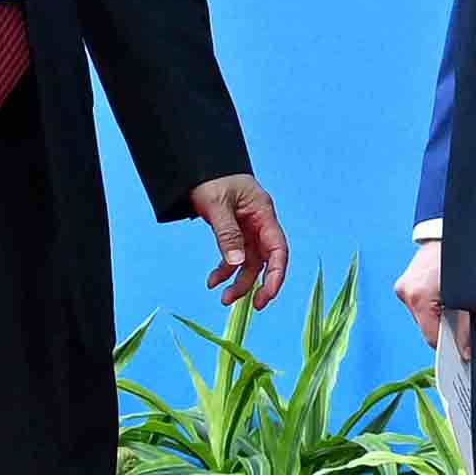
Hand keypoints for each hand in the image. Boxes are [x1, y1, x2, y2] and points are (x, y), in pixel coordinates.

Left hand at [185, 173, 288, 309]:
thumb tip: (236, 263)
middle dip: (260, 284)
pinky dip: (224, 271)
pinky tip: (212, 281)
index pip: (278, 249)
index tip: (268, 294)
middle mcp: (259, 225)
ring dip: (239, 282)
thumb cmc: (212, 179)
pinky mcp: (234, 234)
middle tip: (254, 306)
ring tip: (223, 299)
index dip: (277, 274)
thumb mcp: (217, 205)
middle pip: (266, 261)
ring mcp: (247, 231)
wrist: (198, 168)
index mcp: (263, 214)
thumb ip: (227, 233)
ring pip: (249, 263)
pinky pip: (234, 257)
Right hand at [396, 229, 462, 389]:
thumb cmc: (465, 260)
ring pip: (422, 316)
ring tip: (453, 301)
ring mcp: (403, 286)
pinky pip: (419, 303)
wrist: (451, 230)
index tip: (463, 351)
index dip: (449, 346)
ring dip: (438, 315)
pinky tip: (443, 294)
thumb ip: (466, 327)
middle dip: (444, 328)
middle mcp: (407, 292)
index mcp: (420, 296)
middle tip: (463, 319)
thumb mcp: (470, 296)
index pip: (432, 338)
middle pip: (426, 328)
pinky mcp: (404, 282)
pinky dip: (432, 304)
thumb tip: (466, 352)